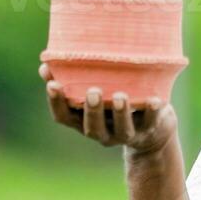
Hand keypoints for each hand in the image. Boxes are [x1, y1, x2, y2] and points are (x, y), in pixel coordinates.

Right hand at [40, 63, 176, 155]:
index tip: (53, 84)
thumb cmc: (115, 104)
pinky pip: (152, 121)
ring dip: (120, 113)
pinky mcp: (150, 129)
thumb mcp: (95, 93)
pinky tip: (155, 100)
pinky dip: (153, 111)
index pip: (64, 118)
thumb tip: (45, 65)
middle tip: (93, 92)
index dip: (56, 103)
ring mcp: (127, 134)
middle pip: (92, 128)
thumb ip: (73, 80)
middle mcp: (103, 132)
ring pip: (122, 129)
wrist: (153, 131)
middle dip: (92, 111)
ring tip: (121, 96)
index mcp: (84, 121)